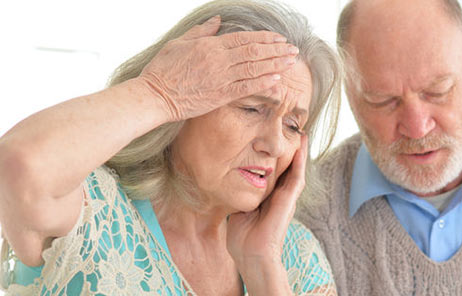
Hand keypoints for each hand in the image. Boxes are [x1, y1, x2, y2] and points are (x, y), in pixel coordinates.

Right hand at [139, 15, 298, 121]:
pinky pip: (247, 87)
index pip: (244, 38)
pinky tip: (278, 80)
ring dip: (276, 64)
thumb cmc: (164, 70)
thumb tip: (217, 20)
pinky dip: (264, 82)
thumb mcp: (180, 43)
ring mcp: (221, 78)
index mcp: (210, 45)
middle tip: (292, 49)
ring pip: (254, 68)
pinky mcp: (221, 95)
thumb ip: (202, 31)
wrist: (155, 96)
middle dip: (276, 49)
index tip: (279, 38)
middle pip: (254, 52)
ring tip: (291, 61)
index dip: (264, 38)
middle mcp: (219, 60)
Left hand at [227, 135, 306, 269]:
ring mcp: (286, 198)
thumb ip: (238, 196)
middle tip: (291, 127)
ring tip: (300, 130)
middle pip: (287, 167)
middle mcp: (280, 196)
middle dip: (289, 149)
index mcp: (268, 199)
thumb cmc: (242, 239)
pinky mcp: (289, 200)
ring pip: (295, 168)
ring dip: (299, 150)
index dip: (274, 156)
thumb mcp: (237, 211)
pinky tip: (302, 144)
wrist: (251, 255)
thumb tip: (227, 184)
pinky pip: (297, 175)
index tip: (272, 138)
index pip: (273, 173)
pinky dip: (301, 160)